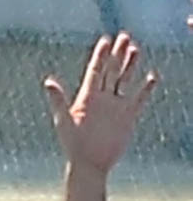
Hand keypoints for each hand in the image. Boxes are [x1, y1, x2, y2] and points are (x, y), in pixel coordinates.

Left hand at [44, 31, 156, 175]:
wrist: (89, 164)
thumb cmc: (73, 145)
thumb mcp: (64, 121)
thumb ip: (58, 100)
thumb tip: (48, 81)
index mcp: (87, 97)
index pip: (95, 71)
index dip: (100, 56)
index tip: (105, 40)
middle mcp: (102, 99)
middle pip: (111, 71)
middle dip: (117, 54)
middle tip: (124, 36)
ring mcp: (115, 106)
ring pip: (124, 80)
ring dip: (129, 65)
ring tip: (135, 49)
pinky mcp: (127, 116)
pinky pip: (138, 98)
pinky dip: (146, 88)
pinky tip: (152, 76)